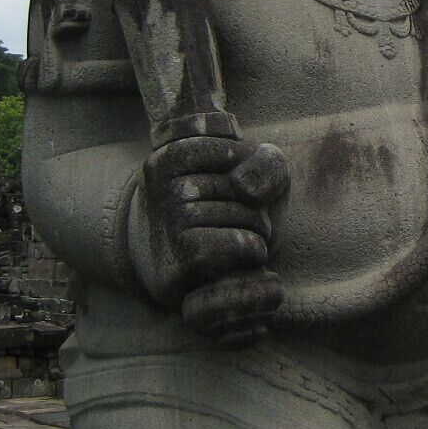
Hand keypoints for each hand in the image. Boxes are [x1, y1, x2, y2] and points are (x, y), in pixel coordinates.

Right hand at [130, 136, 289, 334]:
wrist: (198, 277)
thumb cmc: (230, 213)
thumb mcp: (255, 176)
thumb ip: (268, 162)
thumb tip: (244, 187)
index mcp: (170, 154)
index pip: (237, 151)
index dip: (251, 174)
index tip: (231, 189)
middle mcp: (160, 184)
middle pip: (242, 184)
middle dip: (255, 206)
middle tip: (233, 220)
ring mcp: (167, 219)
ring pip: (245, 214)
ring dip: (258, 230)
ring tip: (234, 238)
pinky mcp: (182, 256)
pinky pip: (239, 244)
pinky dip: (254, 251)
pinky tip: (240, 257)